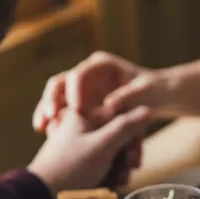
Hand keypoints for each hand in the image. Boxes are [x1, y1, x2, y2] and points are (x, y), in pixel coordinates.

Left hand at [28, 106, 150, 193]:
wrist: (42, 195)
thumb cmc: (72, 167)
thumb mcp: (103, 145)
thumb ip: (126, 126)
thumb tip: (147, 109)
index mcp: (84, 114)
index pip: (121, 117)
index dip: (132, 137)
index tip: (133, 157)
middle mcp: (81, 126)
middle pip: (117, 136)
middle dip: (125, 157)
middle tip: (126, 172)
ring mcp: (78, 144)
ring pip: (111, 152)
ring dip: (118, 169)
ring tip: (115, 182)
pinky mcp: (77, 161)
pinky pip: (100, 164)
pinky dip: (107, 174)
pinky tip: (107, 185)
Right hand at [32, 51, 167, 132]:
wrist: (157, 97)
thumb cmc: (154, 91)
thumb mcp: (146, 93)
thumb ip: (129, 97)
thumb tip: (110, 105)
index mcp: (102, 65)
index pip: (80, 73)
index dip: (75, 90)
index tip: (76, 108)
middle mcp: (88, 74)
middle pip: (61, 83)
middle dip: (52, 99)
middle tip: (50, 117)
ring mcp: (82, 88)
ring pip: (56, 96)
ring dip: (46, 110)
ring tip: (41, 128)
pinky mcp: (80, 103)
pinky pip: (61, 110)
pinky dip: (53, 120)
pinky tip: (46, 133)